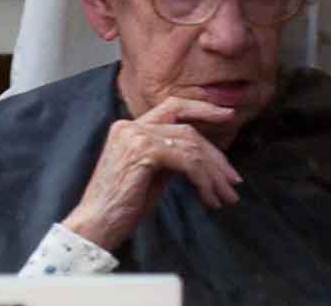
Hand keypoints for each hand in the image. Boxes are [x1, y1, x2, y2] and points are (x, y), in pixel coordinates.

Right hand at [61, 97, 241, 250]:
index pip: (172, 107)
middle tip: (234, 179)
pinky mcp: (143, 152)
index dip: (202, 108)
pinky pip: (187, 161)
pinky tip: (209, 199)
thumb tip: (199, 158)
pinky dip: (204, 181)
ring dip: (214, 174)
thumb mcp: (149, 174)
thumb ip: (168, 157)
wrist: (97, 223)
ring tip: (226, 197)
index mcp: (129, 127)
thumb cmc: (122, 205)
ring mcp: (135, 136)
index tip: (227, 114)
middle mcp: (130, 126)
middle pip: (187, 129)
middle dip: (216, 155)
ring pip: (190, 146)